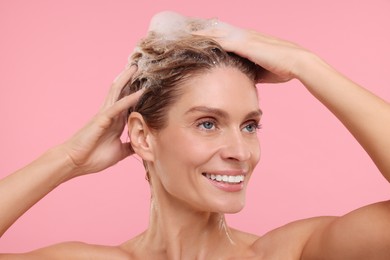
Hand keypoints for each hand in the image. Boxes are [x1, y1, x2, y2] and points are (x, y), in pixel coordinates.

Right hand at [61, 65, 142, 175]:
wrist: (75, 163)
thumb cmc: (93, 157)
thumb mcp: (119, 152)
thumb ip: (130, 146)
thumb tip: (141, 146)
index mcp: (116, 121)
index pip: (128, 101)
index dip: (136, 89)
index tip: (147, 80)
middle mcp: (111, 114)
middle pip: (122, 91)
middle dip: (131, 78)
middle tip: (141, 65)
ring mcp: (105, 115)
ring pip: (118, 92)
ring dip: (127, 79)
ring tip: (136, 66)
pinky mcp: (101, 120)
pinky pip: (118, 107)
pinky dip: (129, 99)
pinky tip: (140, 91)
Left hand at [192, 21, 311, 83]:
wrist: (296, 63)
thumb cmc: (282, 67)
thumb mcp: (259, 70)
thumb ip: (247, 70)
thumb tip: (238, 78)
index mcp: (248, 40)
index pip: (225, 35)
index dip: (210, 36)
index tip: (196, 38)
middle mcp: (244, 36)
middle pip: (217, 30)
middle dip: (201, 31)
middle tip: (183, 32)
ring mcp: (244, 38)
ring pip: (216, 32)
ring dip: (200, 33)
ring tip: (184, 34)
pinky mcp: (244, 44)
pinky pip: (220, 39)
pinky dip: (207, 39)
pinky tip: (195, 39)